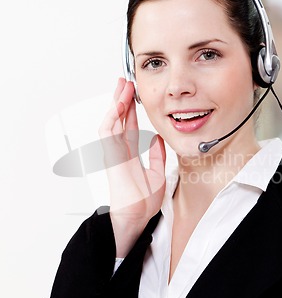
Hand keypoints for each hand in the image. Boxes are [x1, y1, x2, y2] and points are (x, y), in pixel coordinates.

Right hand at [98, 77, 165, 256]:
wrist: (137, 215)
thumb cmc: (143, 201)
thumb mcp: (158, 172)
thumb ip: (157, 155)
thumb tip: (158, 139)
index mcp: (129, 154)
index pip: (128, 126)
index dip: (130, 109)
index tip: (133, 95)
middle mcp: (119, 150)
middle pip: (118, 119)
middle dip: (121, 99)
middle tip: (126, 83)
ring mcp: (113, 152)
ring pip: (112, 121)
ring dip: (116, 103)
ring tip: (123, 86)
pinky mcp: (111, 155)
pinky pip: (108, 132)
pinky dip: (113, 116)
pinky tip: (119, 104)